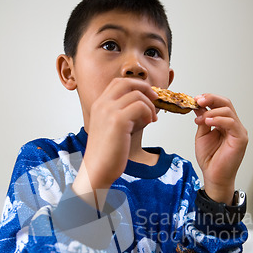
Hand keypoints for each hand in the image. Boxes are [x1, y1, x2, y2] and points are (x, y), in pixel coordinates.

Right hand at [72, 78, 157, 206]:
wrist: (97, 170)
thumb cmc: (106, 154)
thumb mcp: (112, 128)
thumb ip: (123, 114)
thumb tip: (144, 106)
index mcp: (99, 104)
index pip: (118, 82)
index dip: (136, 85)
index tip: (147, 96)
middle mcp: (102, 104)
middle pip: (127, 82)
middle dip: (145, 88)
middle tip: (155, 99)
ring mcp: (109, 111)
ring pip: (137, 94)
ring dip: (150, 104)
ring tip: (152, 118)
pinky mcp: (118, 120)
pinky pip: (140, 106)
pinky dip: (148, 112)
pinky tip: (149, 122)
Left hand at [194, 93, 247, 203]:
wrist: (214, 176)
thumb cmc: (210, 159)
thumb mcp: (202, 135)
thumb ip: (202, 120)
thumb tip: (198, 105)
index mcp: (225, 124)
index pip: (220, 105)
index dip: (208, 99)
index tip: (195, 99)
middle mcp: (233, 125)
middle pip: (226, 104)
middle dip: (211, 99)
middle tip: (198, 100)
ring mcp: (238, 131)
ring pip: (228, 111)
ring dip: (211, 112)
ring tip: (200, 119)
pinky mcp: (240, 138)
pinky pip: (231, 123)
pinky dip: (219, 120)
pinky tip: (208, 121)